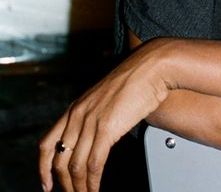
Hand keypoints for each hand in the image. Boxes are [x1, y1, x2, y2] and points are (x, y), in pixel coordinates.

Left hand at [39, 38, 174, 191]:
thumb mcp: (105, 97)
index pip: (47, 144)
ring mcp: (91, 121)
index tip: (46, 185)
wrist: (152, 67)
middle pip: (59, 160)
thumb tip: (93, 139)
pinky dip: (93, 183)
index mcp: (75, 107)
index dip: (43, 169)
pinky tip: (96, 189)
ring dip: (80, 188)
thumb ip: (94, 116)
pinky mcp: (107, 128)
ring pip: (75, 166)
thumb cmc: (136, 79)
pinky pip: (94, 164)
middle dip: (64, 184)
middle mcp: (78, 114)